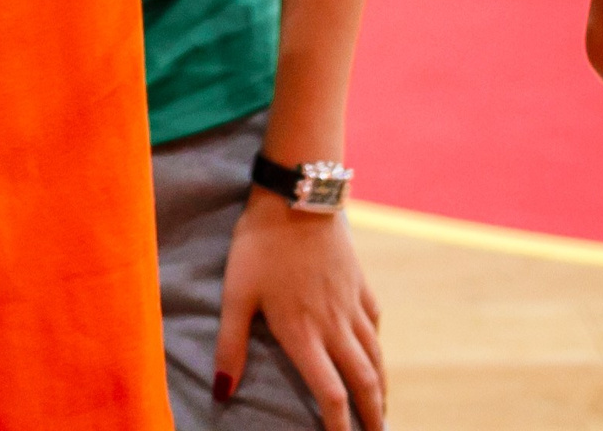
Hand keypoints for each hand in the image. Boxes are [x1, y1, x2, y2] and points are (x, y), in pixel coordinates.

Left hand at [217, 192, 383, 430]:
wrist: (297, 195)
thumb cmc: (260, 245)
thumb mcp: (236, 294)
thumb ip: (230, 345)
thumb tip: (221, 391)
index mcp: (304, 333)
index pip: (331, 393)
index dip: (339, 426)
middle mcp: (335, 325)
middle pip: (363, 381)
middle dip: (372, 416)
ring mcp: (352, 303)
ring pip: (375, 355)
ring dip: (380, 387)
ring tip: (381, 409)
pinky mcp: (359, 282)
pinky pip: (374, 323)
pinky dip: (377, 347)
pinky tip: (375, 353)